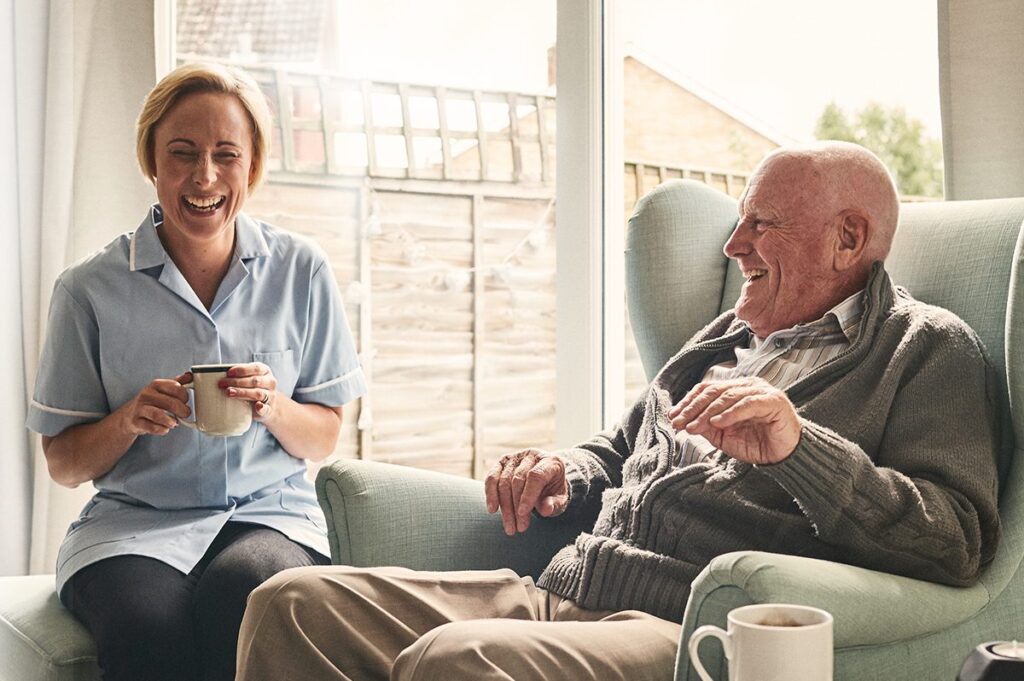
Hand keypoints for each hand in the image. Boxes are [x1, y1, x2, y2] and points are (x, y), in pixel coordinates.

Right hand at [117, 372, 190, 436]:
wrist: (130, 415)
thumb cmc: (151, 401)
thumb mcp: (163, 389)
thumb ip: (177, 382)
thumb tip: (190, 376)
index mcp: (156, 384)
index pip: (176, 388)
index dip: (185, 396)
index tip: (186, 401)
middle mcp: (146, 395)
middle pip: (170, 403)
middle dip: (182, 410)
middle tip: (185, 414)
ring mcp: (140, 408)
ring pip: (158, 415)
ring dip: (171, 421)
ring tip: (175, 422)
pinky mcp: (136, 422)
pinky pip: (152, 427)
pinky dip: (162, 429)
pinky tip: (165, 428)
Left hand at [219, 362, 277, 420]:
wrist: (267, 405)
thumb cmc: (253, 388)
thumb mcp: (250, 378)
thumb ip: (239, 376)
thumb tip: (220, 376)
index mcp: (265, 371)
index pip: (256, 368)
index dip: (242, 370)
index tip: (229, 373)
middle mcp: (270, 382)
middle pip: (255, 381)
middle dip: (237, 382)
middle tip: (222, 384)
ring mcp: (271, 396)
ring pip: (258, 393)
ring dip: (243, 393)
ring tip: (230, 393)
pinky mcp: (269, 409)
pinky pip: (266, 408)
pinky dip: (261, 408)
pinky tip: (257, 406)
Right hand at [485, 449, 567, 535]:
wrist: (546, 480)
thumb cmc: (553, 491)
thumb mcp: (560, 499)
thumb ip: (554, 504)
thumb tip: (546, 509)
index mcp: (550, 461)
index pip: (535, 476)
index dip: (528, 495)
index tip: (523, 514)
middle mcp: (532, 455)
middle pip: (517, 480)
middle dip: (516, 507)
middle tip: (519, 528)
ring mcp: (515, 457)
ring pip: (503, 481)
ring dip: (505, 507)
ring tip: (509, 527)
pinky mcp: (502, 462)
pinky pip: (491, 478)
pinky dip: (490, 494)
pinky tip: (492, 510)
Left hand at [668, 377, 800, 464]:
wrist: (783, 455)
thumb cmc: (756, 443)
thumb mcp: (723, 436)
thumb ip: (706, 425)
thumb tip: (685, 420)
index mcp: (735, 390)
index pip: (707, 389)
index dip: (689, 401)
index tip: (674, 416)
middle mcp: (747, 386)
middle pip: (714, 391)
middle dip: (693, 408)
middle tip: (680, 422)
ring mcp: (761, 391)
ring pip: (728, 396)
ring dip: (707, 412)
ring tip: (694, 426)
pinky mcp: (773, 401)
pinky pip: (747, 403)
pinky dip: (730, 413)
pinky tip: (718, 423)